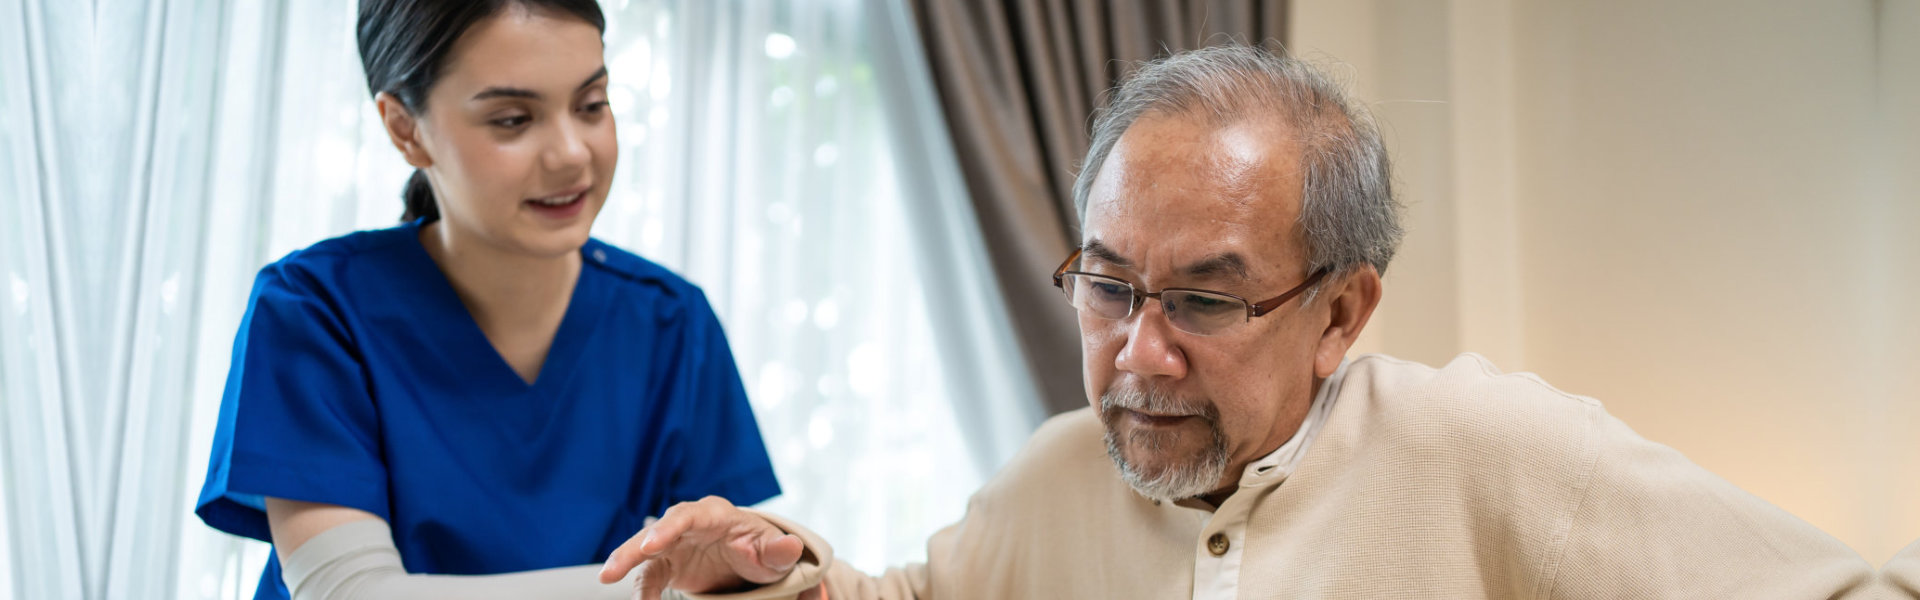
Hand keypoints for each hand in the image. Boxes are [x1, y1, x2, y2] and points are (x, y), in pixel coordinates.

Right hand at [599, 496, 809, 599]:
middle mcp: (689, 524)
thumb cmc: (762, 550)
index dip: (668, 528)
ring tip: (606, 578)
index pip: (689, 515)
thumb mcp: (774, 554)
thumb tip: (791, 547)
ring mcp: (674, 543)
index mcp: (716, 514)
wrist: (751, 562)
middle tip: (614, 567)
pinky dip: (642, 590)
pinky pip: (648, 576)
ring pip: (643, 550)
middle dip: (634, 546)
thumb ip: (779, 551)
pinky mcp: (666, 563)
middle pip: (657, 530)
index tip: (651, 544)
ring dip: (624, 563)